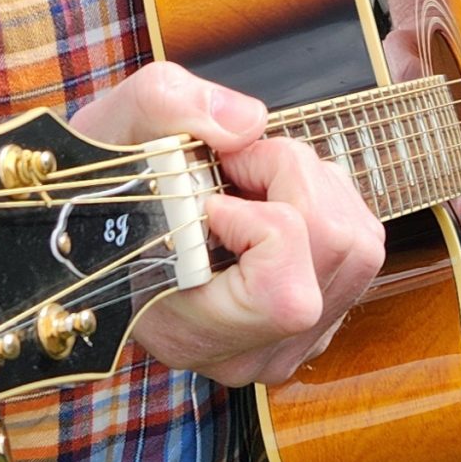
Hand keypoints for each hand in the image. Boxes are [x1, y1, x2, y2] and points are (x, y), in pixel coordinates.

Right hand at [70, 64, 384, 386]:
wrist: (100, 217)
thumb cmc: (104, 183)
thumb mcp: (116, 124)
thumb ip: (171, 108)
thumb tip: (248, 124)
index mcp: (188, 331)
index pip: (283, 293)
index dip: (261, 220)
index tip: (212, 197)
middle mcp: (245, 353)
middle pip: (335, 251)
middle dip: (294, 178)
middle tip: (235, 164)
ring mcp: (288, 343)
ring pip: (359, 246)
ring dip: (315, 185)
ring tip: (254, 179)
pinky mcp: (319, 320)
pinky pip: (360, 252)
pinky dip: (329, 203)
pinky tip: (275, 198)